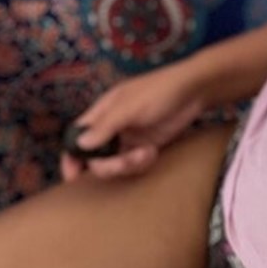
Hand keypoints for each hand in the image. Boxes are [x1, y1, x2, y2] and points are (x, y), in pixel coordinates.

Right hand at [60, 57, 209, 182]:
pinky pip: (135, 164)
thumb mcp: (130, 106)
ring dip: (129, 164)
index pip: (76, 137)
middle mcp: (111, 127)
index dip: (71, 157)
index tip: (72, 177)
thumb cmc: (160, 90)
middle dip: (109, 165)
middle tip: (126, 162)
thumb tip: (80, 144)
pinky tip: (154, 152)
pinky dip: (142, 163)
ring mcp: (129, 138)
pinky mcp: (145, 147)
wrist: (195, 91)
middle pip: (96, 157)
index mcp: (101, 112)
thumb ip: (106, 126)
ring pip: (116, 164)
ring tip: (148, 153)